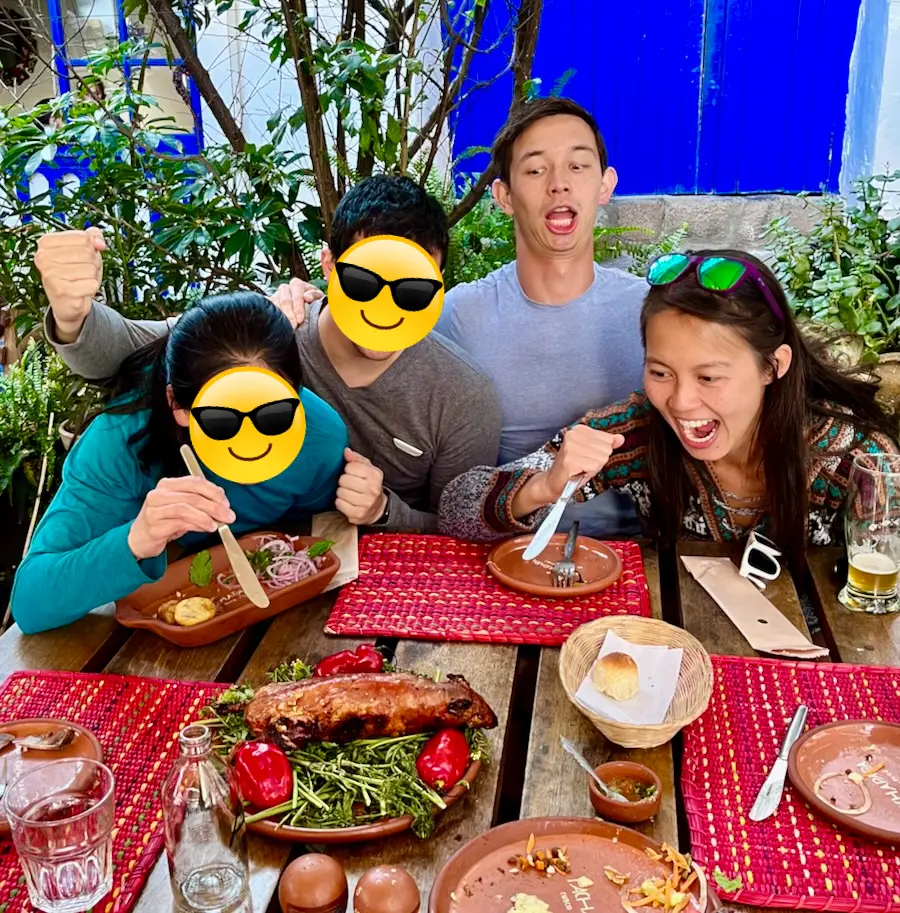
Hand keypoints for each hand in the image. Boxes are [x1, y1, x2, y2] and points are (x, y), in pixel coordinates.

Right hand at [34, 228, 105, 342]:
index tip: (82, 256)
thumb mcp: (84, 250)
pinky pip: (92, 284)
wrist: (67, 303)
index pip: (83, 237)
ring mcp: (51, 275)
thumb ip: (93, 236)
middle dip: (93, 263)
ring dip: (92, 277)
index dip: (91, 248)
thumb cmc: (75, 273)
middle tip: (82, 272)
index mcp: (46, 242)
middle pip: (88, 253)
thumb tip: (99, 242)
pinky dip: (92, 288)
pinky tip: (81, 290)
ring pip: (90, 269)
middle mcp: (43, 258)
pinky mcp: (62, 291)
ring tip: (81, 281)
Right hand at [127, 477, 236, 560]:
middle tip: (228, 516)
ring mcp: (154, 510)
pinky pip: (180, 523)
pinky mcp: (154, 526)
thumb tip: (223, 507)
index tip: (226, 502)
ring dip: (206, 517)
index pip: (195, 481)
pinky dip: (196, 526)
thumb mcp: (182, 508)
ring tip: (216, 525)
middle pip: (193, 496)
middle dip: (215, 506)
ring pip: (186, 509)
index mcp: (167, 485)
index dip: (214, 491)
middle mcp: (158, 494)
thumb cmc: (163, 521)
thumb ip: (200, 504)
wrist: (139, 539)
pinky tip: (205, 528)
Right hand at [268, 278, 323, 328]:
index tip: (300, 320)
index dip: (298, 309)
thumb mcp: (318, 298)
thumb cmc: (314, 302)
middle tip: (293, 327)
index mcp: (297, 284)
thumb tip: (307, 297)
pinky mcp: (269, 303)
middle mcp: (284, 288)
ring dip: (280, 317)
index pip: (296, 296)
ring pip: (275, 305)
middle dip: (290, 315)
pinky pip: (267, 309)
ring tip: (285, 328)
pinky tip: (275, 324)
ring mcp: (275, 295)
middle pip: (285, 301)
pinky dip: (271, 316)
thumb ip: (314, 295)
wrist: (307, 306)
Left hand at [335, 448, 387, 525]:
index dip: (348, 470)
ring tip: (349, 493)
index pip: (350, 467)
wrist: (378, 508)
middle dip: (344, 482)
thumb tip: (346, 451)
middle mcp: (372, 489)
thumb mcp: (368, 469)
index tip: (353, 474)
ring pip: (340, 492)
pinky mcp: (357, 514)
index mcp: (375, 475)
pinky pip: (339, 504)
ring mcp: (366, 503)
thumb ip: (356, 458)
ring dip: (342, 492)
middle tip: (350, 485)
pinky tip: (348, 502)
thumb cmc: (370, 485)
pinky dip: (341, 503)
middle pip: (343, 480)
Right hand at [537, 424, 625, 503]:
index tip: (587, 455)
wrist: (553, 481)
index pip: (607, 439)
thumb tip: (620, 438)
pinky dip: (589, 473)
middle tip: (583, 463)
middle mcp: (573, 435)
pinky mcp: (571, 460)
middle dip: (598, 460)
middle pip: (606, 449)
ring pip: (601, 458)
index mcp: (579, 429)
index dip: (600, 451)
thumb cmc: (573, 467)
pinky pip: (594, 466)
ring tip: (581, 468)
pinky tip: (579, 472)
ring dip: (593, 467)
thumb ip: (606, 443)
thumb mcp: (591, 451)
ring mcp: (571, 448)